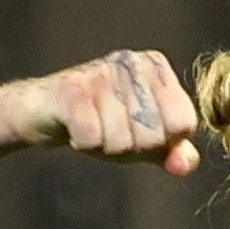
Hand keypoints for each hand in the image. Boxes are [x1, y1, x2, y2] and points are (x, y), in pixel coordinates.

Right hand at [1, 48, 201, 175]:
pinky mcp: (72, 89)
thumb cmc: (100, 120)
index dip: (161, 142)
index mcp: (156, 67)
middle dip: (130, 148)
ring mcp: (102, 73)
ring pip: (122, 141)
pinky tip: (75, 128)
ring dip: (104, 147)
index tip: (139, 132)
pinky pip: (92, 139)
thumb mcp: (143, 136)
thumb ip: (172, 150)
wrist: (43, 110)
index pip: (183, 124)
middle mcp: (132, 62)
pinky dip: (84, 144)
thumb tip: (185, 165)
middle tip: (110, 131)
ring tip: (93, 128)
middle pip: (153, 136)